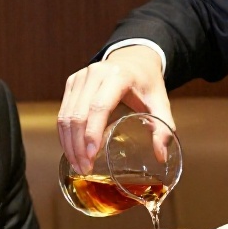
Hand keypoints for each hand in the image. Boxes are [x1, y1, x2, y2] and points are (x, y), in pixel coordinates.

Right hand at [58, 45, 172, 174]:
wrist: (134, 59)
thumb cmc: (147, 83)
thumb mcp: (161, 102)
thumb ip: (164, 128)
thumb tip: (161, 156)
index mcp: (118, 76)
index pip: (99, 106)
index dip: (93, 132)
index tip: (91, 156)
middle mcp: (95, 74)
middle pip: (78, 114)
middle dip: (78, 145)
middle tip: (84, 169)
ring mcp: (80, 77)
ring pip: (66, 115)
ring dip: (69, 143)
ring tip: (78, 165)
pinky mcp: (72, 82)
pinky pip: (63, 112)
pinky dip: (64, 134)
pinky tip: (72, 151)